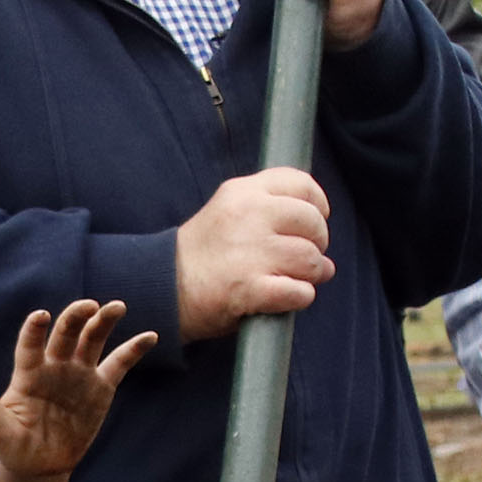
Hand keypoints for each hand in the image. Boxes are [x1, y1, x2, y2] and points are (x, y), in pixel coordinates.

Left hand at [0, 300, 152, 480]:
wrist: (40, 465)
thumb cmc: (14, 445)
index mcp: (28, 373)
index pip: (30, 345)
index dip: (34, 330)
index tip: (40, 316)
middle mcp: (54, 366)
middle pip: (66, 334)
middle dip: (75, 317)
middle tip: (88, 306)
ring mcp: (79, 374)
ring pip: (92, 340)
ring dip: (103, 322)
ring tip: (116, 306)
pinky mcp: (101, 387)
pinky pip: (118, 364)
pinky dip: (133, 349)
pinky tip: (150, 336)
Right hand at [173, 169, 333, 338]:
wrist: (163, 288)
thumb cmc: (202, 253)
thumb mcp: (227, 210)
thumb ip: (267, 206)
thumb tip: (319, 229)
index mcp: (243, 192)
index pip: (302, 184)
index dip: (318, 205)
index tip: (313, 222)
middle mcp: (248, 216)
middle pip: (313, 222)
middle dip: (317, 244)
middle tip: (305, 258)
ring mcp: (249, 252)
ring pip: (311, 259)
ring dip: (311, 274)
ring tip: (296, 279)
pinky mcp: (249, 288)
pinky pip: (300, 292)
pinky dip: (301, 298)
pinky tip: (286, 297)